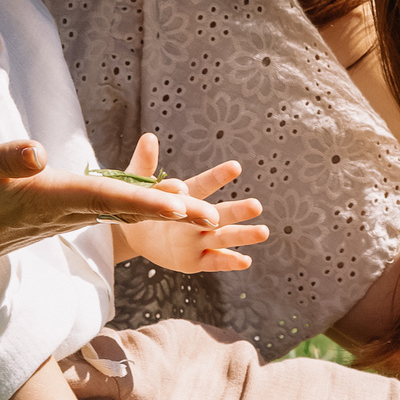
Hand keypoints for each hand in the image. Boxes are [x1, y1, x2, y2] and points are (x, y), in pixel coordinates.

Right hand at [0, 140, 216, 280]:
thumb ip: (1, 158)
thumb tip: (38, 151)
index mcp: (39, 200)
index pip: (100, 200)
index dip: (142, 202)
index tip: (179, 206)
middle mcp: (58, 215)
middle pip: (122, 212)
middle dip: (168, 215)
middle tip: (216, 220)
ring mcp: (60, 221)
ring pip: (118, 214)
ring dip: (160, 214)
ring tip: (204, 213)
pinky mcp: (58, 219)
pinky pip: (106, 214)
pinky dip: (138, 210)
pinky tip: (162, 206)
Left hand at [112, 133, 270, 274]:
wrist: (137, 235)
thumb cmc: (142, 204)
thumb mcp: (138, 185)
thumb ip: (145, 164)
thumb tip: (148, 138)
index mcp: (188, 196)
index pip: (203, 185)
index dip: (217, 177)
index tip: (235, 167)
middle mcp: (199, 218)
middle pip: (220, 213)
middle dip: (237, 211)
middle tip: (256, 206)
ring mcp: (200, 239)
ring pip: (223, 237)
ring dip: (242, 235)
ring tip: (263, 232)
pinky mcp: (196, 260)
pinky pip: (214, 261)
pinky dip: (229, 261)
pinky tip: (245, 260)